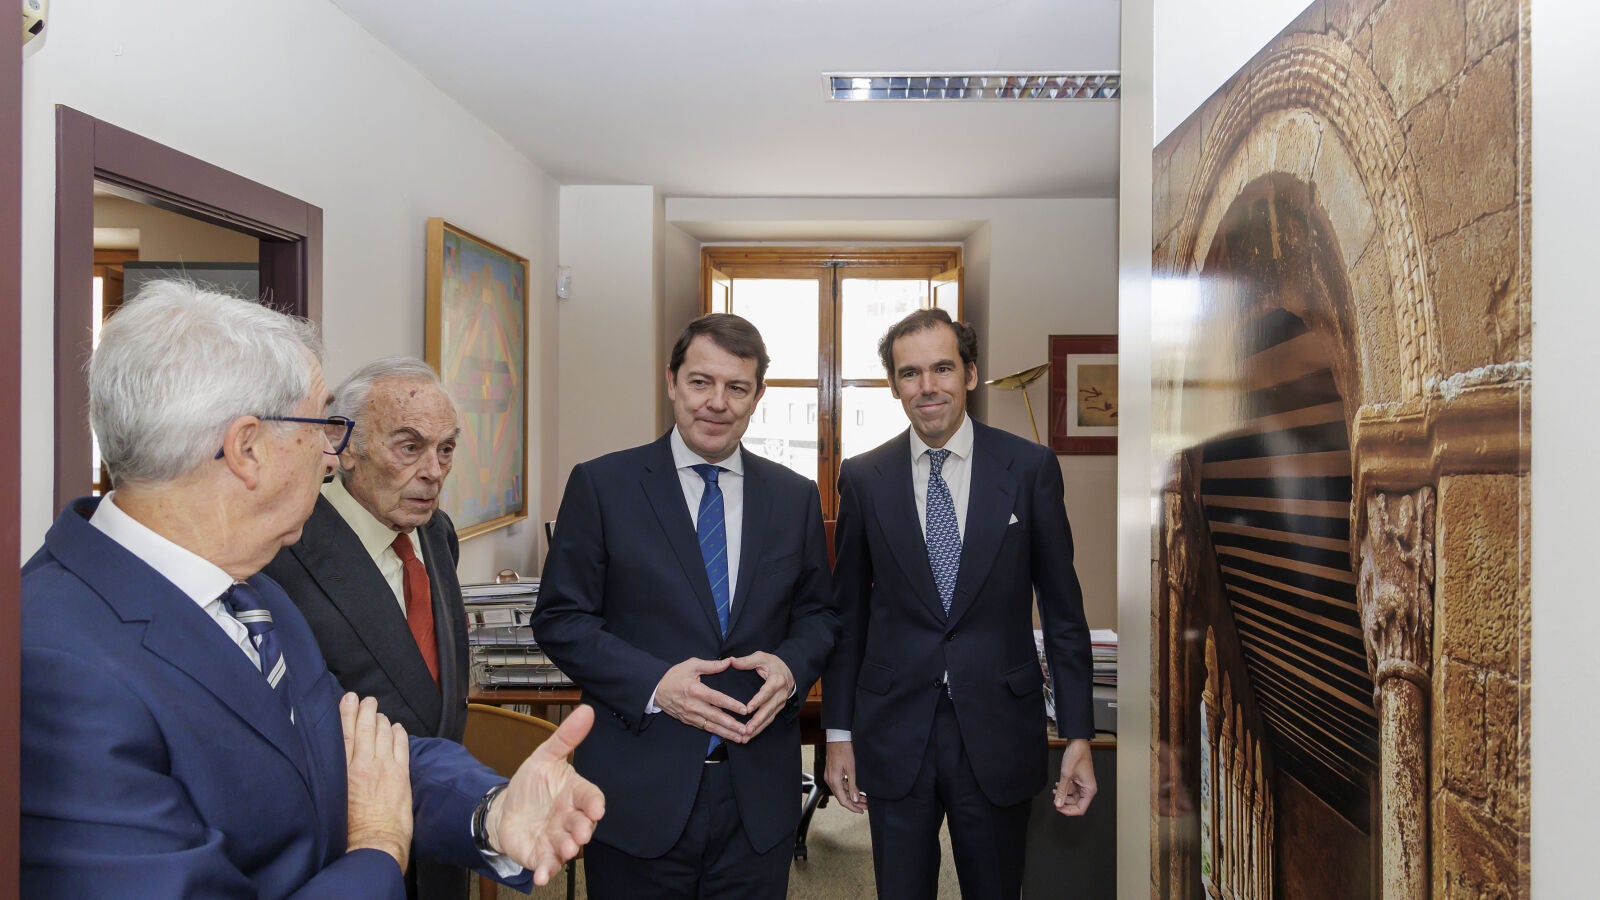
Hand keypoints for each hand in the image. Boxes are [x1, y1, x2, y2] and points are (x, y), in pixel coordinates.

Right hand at [340, 693, 413, 869]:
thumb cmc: (349, 830)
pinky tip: (397, 728)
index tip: (348, 699)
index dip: (346, 713)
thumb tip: (334, 764)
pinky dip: (399, 733)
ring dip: (382, 720)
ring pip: (384, 734)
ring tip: (379, 713)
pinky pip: (401, 746)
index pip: (344, 734)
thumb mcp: (333, 800)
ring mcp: (385, 768)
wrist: (374, 844)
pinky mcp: (401, 775)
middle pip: (365, 728)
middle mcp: (364, 765)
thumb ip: (335, 778)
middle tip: (366, 700)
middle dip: (366, 710)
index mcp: (343, 772)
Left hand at [484, 705, 606, 885]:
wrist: (506, 811)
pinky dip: (546, 872)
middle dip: (583, 830)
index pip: (589, 797)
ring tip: (566, 850)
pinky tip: (541, 876)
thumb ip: (565, 738)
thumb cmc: (531, 785)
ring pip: (567, 846)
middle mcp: (569, 818)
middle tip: (581, 833)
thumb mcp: (544, 757)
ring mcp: (557, 839)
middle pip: (582, 825)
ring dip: (567, 850)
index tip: (596, 808)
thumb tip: (587, 710)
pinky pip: (546, 865)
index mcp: (573, 794)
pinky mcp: (541, 855)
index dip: (594, 803)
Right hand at [653, 657, 751, 742]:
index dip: (732, 705)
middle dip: (732, 725)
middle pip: (716, 717)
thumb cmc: (674, 675)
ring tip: (741, 738)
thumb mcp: (692, 665)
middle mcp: (693, 705)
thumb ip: (711, 665)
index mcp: (696, 690)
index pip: (717, 699)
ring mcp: (690, 715)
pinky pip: (705, 728)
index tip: (745, 710)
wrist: (656, 689)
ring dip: (727, 733)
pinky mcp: (688, 721)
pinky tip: (727, 736)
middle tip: (746, 730)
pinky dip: (717, 733)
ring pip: (712, 726)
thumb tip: (729, 662)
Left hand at [727, 651, 793, 740]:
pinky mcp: (778, 708)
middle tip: (746, 729)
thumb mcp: (761, 658)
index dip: (758, 701)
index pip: (767, 692)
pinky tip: (750, 735)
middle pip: (769, 709)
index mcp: (777, 680)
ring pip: (769, 717)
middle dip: (758, 721)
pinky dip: (760, 729)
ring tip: (746, 736)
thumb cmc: (773, 664)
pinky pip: (769, 720)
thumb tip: (731, 661)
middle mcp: (780, 693)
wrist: (790, 670)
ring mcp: (780, 702)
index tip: (748, 709)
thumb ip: (747, 661)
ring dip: (758, 728)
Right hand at [823, 740, 865, 812]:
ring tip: (864, 799)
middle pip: (842, 797)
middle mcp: (830, 780)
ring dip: (852, 796)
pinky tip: (857, 790)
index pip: (843, 800)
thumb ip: (853, 785)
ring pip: (842, 791)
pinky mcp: (833, 773)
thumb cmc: (844, 750)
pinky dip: (849, 789)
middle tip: (866, 806)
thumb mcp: (851, 769)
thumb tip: (855, 799)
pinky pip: (840, 785)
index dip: (852, 807)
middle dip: (854, 803)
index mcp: (834, 780)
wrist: (837, 738)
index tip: (861, 811)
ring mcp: (830, 776)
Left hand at [1053, 738, 1096, 816]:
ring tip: (1054, 791)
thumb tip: (1058, 804)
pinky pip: (1072, 790)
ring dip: (1063, 796)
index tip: (1058, 808)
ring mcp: (1083, 785)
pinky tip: (1057, 786)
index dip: (1069, 811)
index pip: (1080, 809)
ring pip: (1073, 797)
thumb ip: (1062, 791)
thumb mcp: (1066, 775)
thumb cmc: (1076, 756)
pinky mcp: (1079, 780)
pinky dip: (1064, 789)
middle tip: (1055, 800)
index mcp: (1089, 790)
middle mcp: (1088, 789)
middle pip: (1076, 804)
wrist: (1077, 743)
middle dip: (1064, 803)